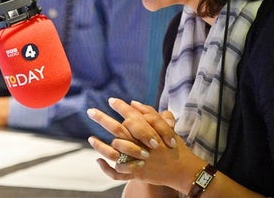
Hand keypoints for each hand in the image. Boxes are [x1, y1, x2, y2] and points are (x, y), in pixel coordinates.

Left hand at [86, 98, 202, 192]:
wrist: (183, 170)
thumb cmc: (173, 146)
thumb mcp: (166, 127)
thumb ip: (151, 114)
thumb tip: (133, 103)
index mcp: (149, 131)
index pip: (132, 116)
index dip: (121, 107)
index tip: (111, 100)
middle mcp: (141, 145)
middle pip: (118, 130)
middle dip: (103, 119)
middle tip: (90, 111)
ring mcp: (138, 160)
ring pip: (115, 151)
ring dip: (100, 145)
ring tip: (90, 138)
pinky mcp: (136, 173)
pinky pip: (118, 172)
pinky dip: (107, 168)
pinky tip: (98, 160)